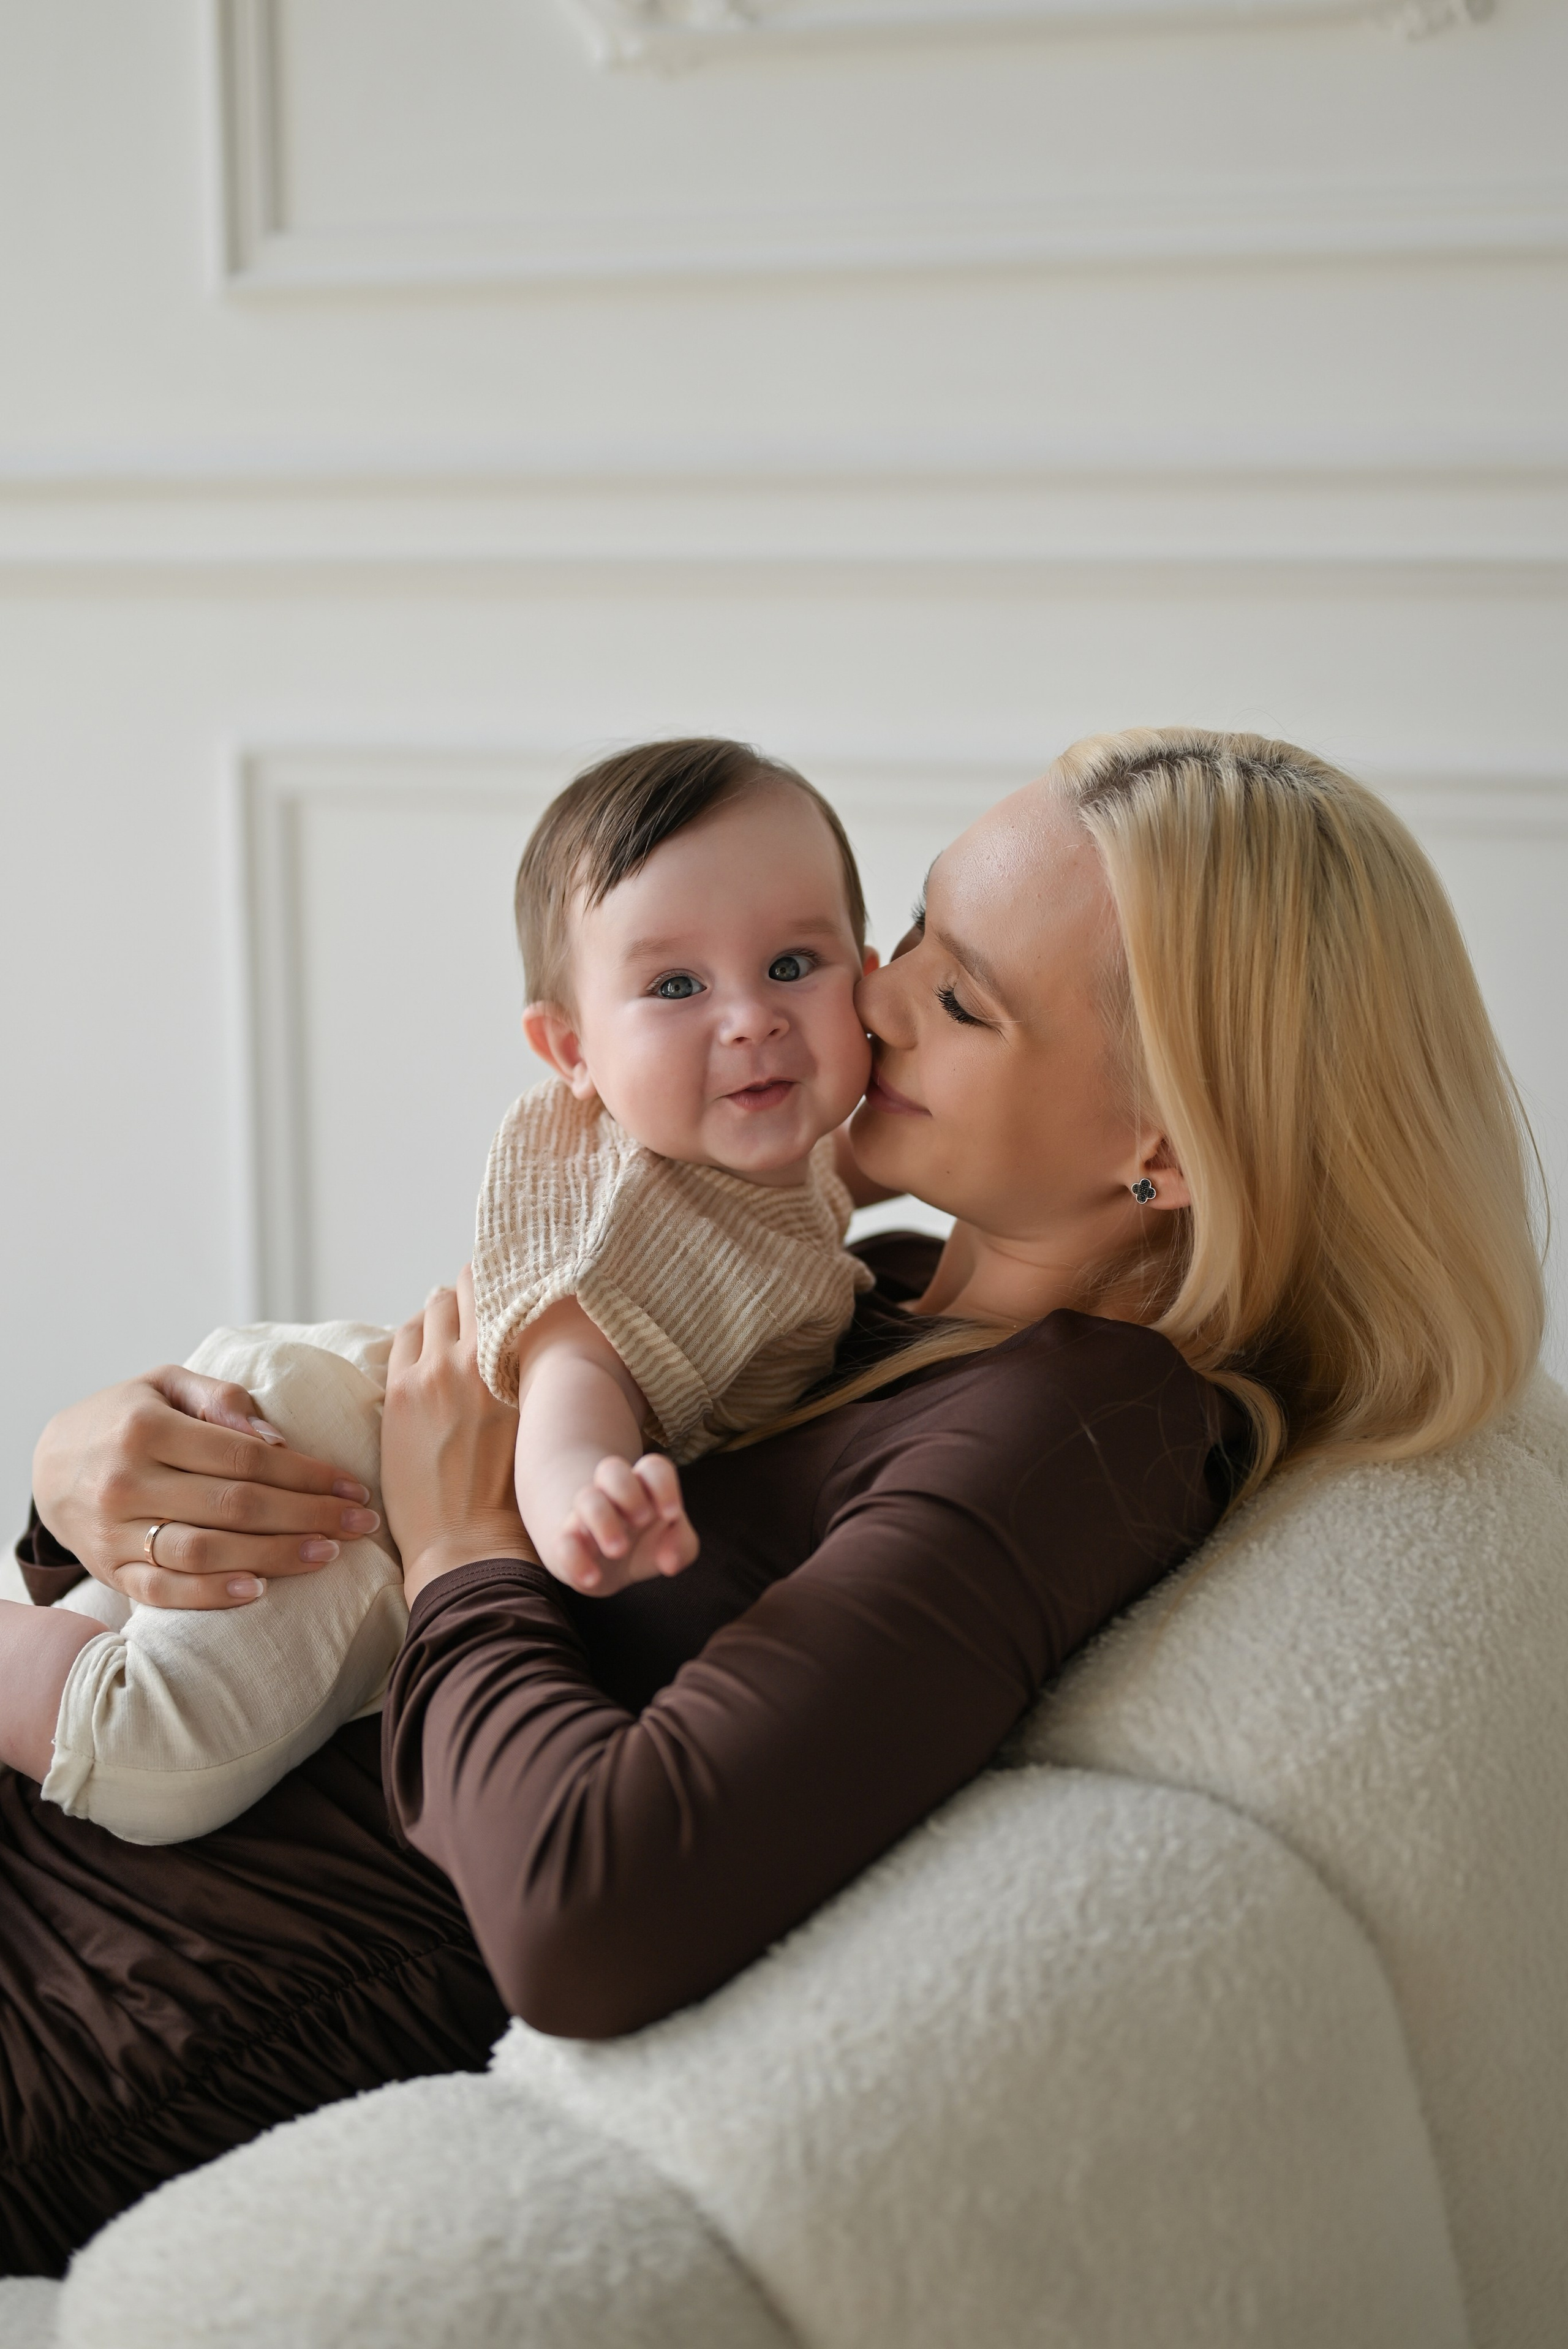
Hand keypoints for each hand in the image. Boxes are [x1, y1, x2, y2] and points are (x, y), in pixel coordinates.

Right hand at [30, 1365, 381, 1608]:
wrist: (50, 1462)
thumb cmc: (124, 1417)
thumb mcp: (164, 1384)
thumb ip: (220, 1399)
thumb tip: (276, 1439)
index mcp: (146, 1429)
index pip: (244, 1458)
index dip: (306, 1474)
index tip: (353, 1486)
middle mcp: (129, 1483)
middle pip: (235, 1506)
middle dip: (308, 1516)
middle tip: (360, 1524)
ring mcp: (117, 1533)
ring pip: (205, 1552)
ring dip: (274, 1556)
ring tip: (327, 1554)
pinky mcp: (111, 1572)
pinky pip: (164, 1591)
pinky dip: (211, 1595)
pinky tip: (258, 1590)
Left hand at [383, 1268, 532, 1608]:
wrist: (468, 1541)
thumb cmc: (512, 1492)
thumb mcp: (532, 1420)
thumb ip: (520, 1372)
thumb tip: (515, 1339)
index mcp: (506, 1363)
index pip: (494, 1290)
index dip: (494, 1278)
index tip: (499, 1276)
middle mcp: (465, 1359)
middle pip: (457, 1292)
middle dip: (465, 1291)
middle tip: (474, 1298)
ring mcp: (426, 1375)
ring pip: (427, 1312)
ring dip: (438, 1312)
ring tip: (448, 1324)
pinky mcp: (397, 1396)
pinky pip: (401, 1342)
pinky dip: (414, 1335)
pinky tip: (423, 1347)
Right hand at [553, 1453, 698, 1596]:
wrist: (602, 1567)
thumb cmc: (644, 1545)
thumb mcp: (672, 1546)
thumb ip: (681, 1547)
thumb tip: (670, 1563)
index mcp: (643, 1488)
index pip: (652, 1468)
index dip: (663, 1485)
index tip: (672, 1515)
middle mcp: (612, 1496)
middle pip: (612, 1469)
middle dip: (628, 1492)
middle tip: (642, 1521)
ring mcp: (585, 1517)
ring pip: (587, 1499)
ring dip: (604, 1521)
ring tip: (619, 1551)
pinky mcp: (566, 1543)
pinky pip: (562, 1542)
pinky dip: (575, 1560)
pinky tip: (593, 1578)